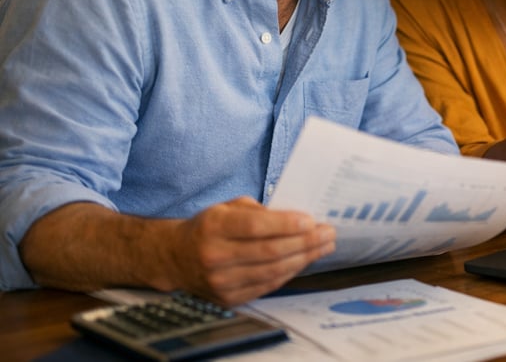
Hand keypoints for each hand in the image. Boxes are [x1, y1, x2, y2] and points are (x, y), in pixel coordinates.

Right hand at [165, 196, 335, 304]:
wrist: (177, 257)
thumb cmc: (210, 226)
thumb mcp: (227, 207)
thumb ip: (259, 211)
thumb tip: (297, 219)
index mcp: (214, 227)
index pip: (255, 227)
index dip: (286, 224)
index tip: (311, 221)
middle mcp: (215, 256)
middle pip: (270, 252)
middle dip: (305, 243)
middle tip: (328, 233)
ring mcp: (221, 281)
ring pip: (272, 272)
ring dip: (304, 259)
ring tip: (324, 247)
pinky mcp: (228, 298)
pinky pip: (267, 286)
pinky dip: (290, 273)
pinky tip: (304, 261)